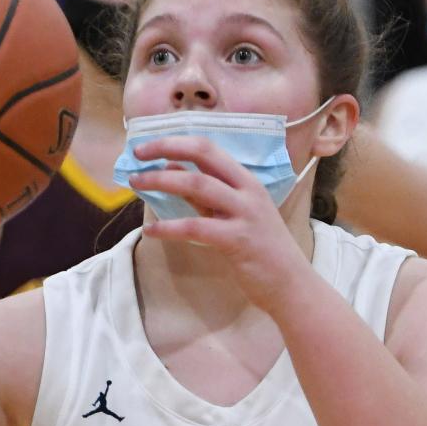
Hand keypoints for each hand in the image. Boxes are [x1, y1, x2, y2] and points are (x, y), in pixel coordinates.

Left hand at [131, 135, 310, 312]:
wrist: (290, 284)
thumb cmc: (260, 250)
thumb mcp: (233, 214)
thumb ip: (204, 194)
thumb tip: (172, 169)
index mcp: (246, 180)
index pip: (208, 147)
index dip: (175, 141)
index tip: (147, 146)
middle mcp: (247, 190)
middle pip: (203, 154)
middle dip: (166, 148)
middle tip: (137, 153)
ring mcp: (245, 213)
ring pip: (197, 185)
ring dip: (161, 181)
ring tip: (136, 183)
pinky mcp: (238, 240)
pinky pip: (196, 227)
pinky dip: (169, 227)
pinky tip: (151, 230)